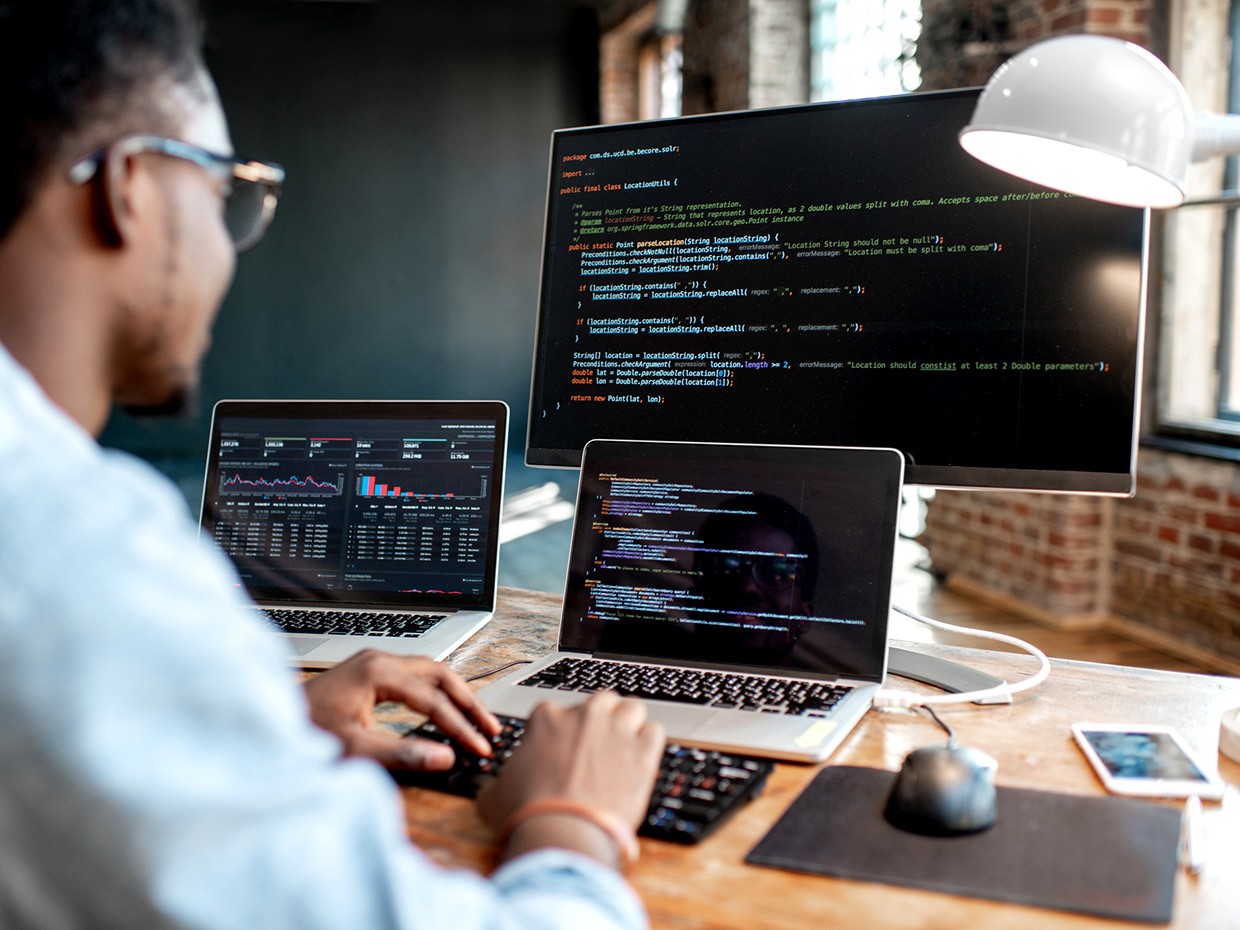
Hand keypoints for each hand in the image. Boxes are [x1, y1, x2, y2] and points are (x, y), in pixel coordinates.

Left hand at [303, 649, 499, 770]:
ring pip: (429, 672)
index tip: (480, 748)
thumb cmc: (303, 732)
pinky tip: (443, 709)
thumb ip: (402, 754)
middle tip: (490, 729)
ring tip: (476, 719)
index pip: (434, 700)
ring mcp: (372, 663)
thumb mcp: (354, 749)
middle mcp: (379, 660)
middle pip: (440, 674)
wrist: (267, 723)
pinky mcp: (367, 673)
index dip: (460, 726)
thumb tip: (445, 757)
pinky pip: (414, 677)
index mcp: (378, 672)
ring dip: (455, 695)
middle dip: (468, 703)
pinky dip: (436, 693)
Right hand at [477, 691, 663, 864]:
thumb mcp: (495, 795)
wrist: (562, 833)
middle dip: (601, 719)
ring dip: (629, 723)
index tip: (565, 750)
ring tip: (625, 747)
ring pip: (632, 707)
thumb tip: (494, 788)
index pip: (559, 711)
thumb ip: (497, 781)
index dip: (563, 731)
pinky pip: (655, 732)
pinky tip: (642, 760)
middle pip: (601, 701)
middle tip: (598, 745)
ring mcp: (616, 730)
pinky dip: (650, 744)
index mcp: (547, 718)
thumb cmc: (527, 814)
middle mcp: (584, 715)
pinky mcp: (643, 751)